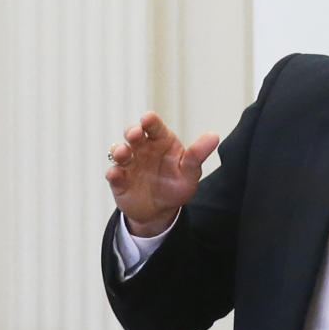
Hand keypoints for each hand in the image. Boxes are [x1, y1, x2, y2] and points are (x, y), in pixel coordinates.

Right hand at [106, 111, 219, 235]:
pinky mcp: (119, 180)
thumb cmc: (177, 184)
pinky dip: (113, 173)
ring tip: (123, 153)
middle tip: (135, 134)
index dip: (149, 120)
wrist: (162, 210)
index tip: (148, 119)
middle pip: (133, 134)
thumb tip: (214, 136)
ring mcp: (129, 163)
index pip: (154, 126)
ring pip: (119, 151)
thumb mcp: (190, 171)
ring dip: (119, 150)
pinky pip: (113, 174)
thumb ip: (198, 154)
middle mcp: (142, 148)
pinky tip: (116, 174)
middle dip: (132, 131)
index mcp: (160, 141)